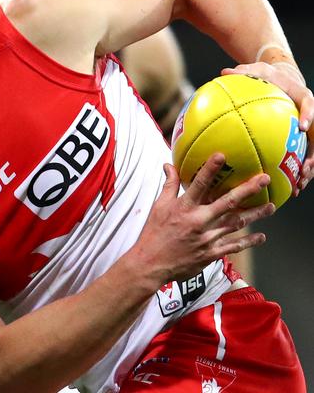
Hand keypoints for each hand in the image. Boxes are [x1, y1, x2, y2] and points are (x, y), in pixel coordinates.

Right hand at [136, 153, 273, 283]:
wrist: (151, 264)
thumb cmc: (154, 233)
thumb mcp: (158, 206)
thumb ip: (169, 185)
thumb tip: (169, 165)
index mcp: (183, 208)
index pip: (199, 185)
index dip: (210, 169)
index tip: (221, 156)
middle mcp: (198, 222)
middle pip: (226, 203)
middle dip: (247, 190)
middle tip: (264, 179)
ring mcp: (206, 239)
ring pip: (236, 224)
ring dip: (255, 214)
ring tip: (270, 206)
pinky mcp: (210, 254)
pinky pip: (233, 246)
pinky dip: (248, 241)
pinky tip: (261, 236)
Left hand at [221, 62, 313, 192]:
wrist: (281, 76)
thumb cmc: (267, 74)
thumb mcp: (256, 69)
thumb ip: (243, 72)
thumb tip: (223, 72)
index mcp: (302, 95)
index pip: (309, 103)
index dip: (309, 115)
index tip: (302, 126)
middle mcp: (309, 113)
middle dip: (313, 154)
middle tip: (304, 169)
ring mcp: (307, 127)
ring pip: (312, 150)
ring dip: (307, 169)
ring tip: (298, 186)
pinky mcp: (299, 138)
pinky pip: (299, 155)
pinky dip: (294, 170)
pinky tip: (286, 188)